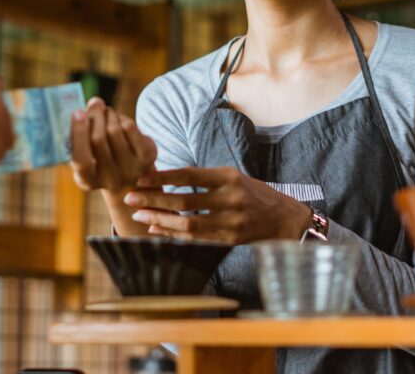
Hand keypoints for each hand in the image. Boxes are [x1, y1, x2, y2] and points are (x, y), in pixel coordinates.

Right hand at [69, 97, 156, 194]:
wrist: (133, 179)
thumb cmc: (102, 161)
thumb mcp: (87, 155)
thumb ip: (83, 135)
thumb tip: (93, 105)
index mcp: (88, 181)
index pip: (81, 159)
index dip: (78, 133)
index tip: (77, 111)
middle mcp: (111, 179)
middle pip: (98, 139)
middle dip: (95, 116)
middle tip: (94, 102)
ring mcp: (131, 169)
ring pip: (114, 130)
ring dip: (108, 114)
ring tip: (106, 111)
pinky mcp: (147, 156)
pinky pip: (129, 127)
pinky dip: (121, 117)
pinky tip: (119, 119)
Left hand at [123, 167, 312, 243]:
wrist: (284, 218)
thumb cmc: (253, 193)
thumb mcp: (232, 177)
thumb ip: (204, 178)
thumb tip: (165, 178)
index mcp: (228, 177)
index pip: (188, 175)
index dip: (162, 177)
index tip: (140, 178)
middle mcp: (229, 198)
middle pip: (183, 200)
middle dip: (153, 199)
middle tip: (130, 196)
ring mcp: (230, 221)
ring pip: (186, 223)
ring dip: (159, 219)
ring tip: (139, 214)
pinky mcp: (229, 240)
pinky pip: (195, 239)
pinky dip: (173, 235)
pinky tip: (156, 230)